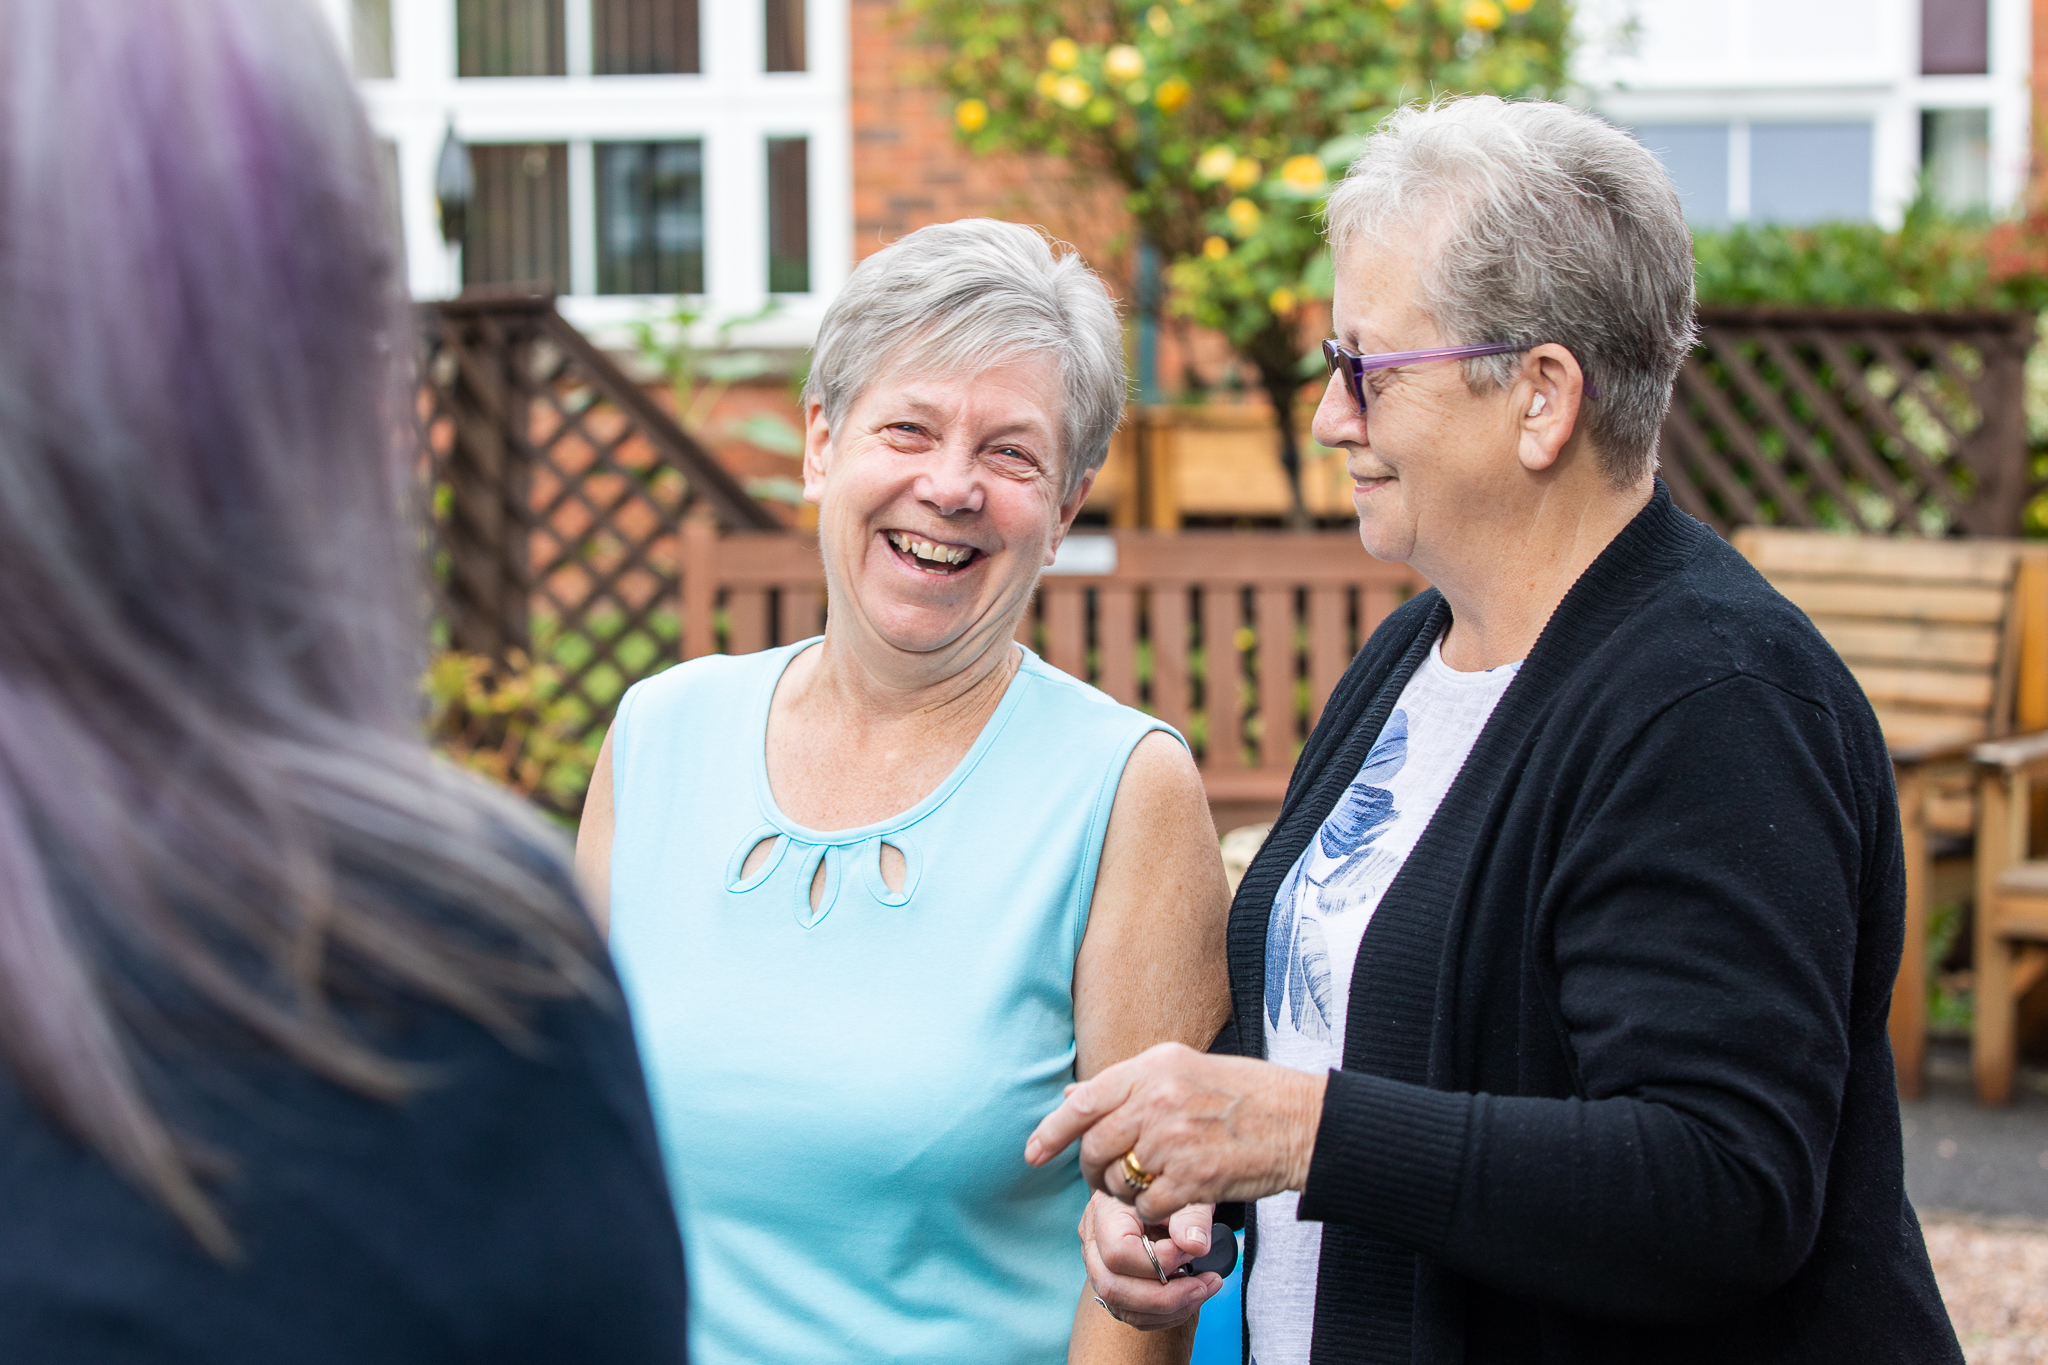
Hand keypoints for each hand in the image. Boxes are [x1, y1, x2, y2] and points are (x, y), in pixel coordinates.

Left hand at [1025, 1042, 1326, 1222]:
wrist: (1301, 1121)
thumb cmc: (1245, 1094)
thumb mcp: (1183, 1068)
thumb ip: (1127, 1083)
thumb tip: (1071, 1096)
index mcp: (1153, 1067)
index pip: (1084, 1100)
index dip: (1052, 1131)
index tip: (1033, 1154)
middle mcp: (1158, 1100)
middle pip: (1095, 1147)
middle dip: (1092, 1170)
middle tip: (1104, 1178)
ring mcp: (1174, 1141)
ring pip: (1118, 1181)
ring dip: (1124, 1192)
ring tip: (1147, 1185)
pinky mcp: (1193, 1180)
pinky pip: (1147, 1206)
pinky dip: (1152, 1211)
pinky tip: (1170, 1201)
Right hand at [1079, 1192, 1220, 1330]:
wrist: (1163, 1187)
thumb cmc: (1174, 1183)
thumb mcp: (1188, 1191)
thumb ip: (1192, 1217)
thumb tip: (1194, 1246)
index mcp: (1105, 1209)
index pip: (1117, 1251)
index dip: (1158, 1260)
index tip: (1191, 1250)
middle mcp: (1092, 1238)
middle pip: (1112, 1286)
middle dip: (1164, 1296)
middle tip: (1204, 1284)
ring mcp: (1096, 1263)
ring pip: (1120, 1306)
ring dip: (1168, 1309)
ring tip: (1203, 1289)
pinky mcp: (1111, 1281)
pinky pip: (1130, 1313)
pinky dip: (1163, 1314)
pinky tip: (1189, 1297)